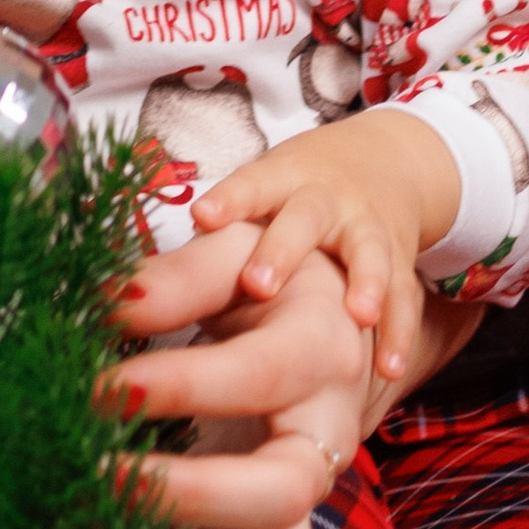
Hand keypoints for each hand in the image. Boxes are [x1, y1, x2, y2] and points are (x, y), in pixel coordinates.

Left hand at [110, 230, 376, 528]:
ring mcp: (304, 503)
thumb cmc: (270, 281)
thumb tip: (108, 305)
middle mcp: (327, 439)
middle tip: (96, 477)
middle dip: (184, 495)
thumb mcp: (234, 255)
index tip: (97, 387)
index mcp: (321, 351)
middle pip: (282, 491)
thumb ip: (177, 278)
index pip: (255, 378)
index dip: (177, 385)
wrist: (330, 321)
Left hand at [193, 107, 461, 380]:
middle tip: (258, 284)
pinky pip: (404, 298)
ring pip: (367, 253)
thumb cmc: (295, 195)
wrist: (387, 163)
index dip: (229, 200)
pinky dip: (400, 331)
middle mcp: (324, 202)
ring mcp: (366, 231)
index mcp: (280, 182)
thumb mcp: (255, 201)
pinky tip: (390, 366)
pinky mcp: (398, 264)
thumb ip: (200, 250)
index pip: (251, 185)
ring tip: (359, 315)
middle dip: (283, 250)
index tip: (201, 217)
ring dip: (365, 283)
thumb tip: (124, 299)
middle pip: (304, 219)